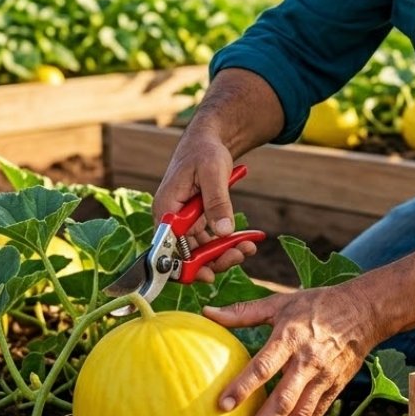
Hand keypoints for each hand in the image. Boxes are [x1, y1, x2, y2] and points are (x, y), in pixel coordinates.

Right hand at [152, 128, 256, 282]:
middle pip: (187, 253)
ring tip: (249, 247)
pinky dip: (226, 242)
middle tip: (240, 255)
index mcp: (166, 208)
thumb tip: (224, 232)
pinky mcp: (195, 221)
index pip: (169, 248)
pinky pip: (209, 239)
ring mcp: (183, 221)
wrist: (208, 140)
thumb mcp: (213, 172)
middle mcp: (170, 219)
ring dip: (224, 252)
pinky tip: (246, 240)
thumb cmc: (205, 151)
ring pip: (200, 250)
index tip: (210, 275)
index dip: (186, 266)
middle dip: (214, 259)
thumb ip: (217, 202)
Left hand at [204, 279, 381, 415]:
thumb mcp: (280, 302)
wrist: (363, 312)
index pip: (264, 366)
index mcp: (291, 337)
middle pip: (283, 400)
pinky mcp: (334, 389)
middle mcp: (308, 361)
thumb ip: (243, 312)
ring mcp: (323, 378)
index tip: (222, 405)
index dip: (244, 386)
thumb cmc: (315, 304)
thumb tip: (207, 313)